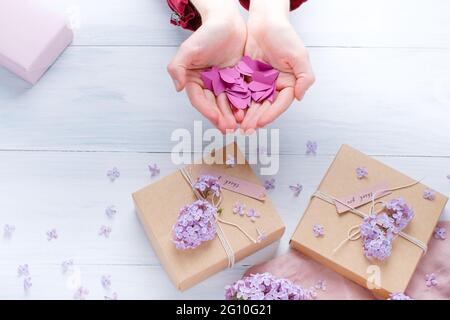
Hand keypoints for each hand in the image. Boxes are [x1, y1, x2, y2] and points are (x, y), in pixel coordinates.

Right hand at [167, 0, 245, 132]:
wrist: (228, 22)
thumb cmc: (207, 33)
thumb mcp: (188, 50)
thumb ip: (177, 68)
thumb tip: (178, 88)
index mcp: (194, 80)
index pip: (199, 100)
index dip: (207, 111)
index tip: (216, 119)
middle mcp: (208, 85)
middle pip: (214, 105)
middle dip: (221, 118)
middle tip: (229, 128)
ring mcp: (223, 83)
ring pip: (228, 103)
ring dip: (232, 115)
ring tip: (239, 124)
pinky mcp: (237, 80)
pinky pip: (240, 95)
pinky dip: (243, 105)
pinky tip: (248, 112)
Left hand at [240, 0, 314, 130]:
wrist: (264, 21)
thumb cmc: (284, 35)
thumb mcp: (299, 55)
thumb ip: (305, 77)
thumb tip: (300, 97)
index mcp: (288, 84)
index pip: (280, 104)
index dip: (271, 114)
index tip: (261, 122)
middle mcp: (274, 86)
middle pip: (264, 107)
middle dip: (255, 119)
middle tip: (246, 129)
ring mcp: (259, 83)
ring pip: (252, 103)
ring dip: (245, 114)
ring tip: (237, 125)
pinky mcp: (246, 78)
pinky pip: (241, 92)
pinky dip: (236, 102)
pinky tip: (229, 111)